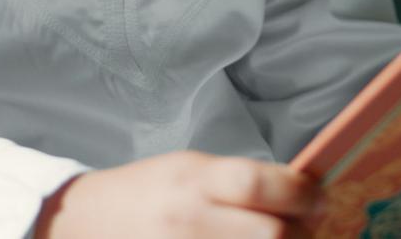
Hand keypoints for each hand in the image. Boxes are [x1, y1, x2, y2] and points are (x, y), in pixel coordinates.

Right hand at [35, 151, 322, 237]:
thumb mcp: (189, 168)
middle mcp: (188, 220)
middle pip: (271, 235)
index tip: (317, 196)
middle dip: (303, 231)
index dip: (303, 193)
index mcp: (194, 180)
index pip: (261, 185)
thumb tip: (302, 192)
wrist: (83, 223)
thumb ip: (241, 180)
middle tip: (309, 225)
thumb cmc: (145, 193)